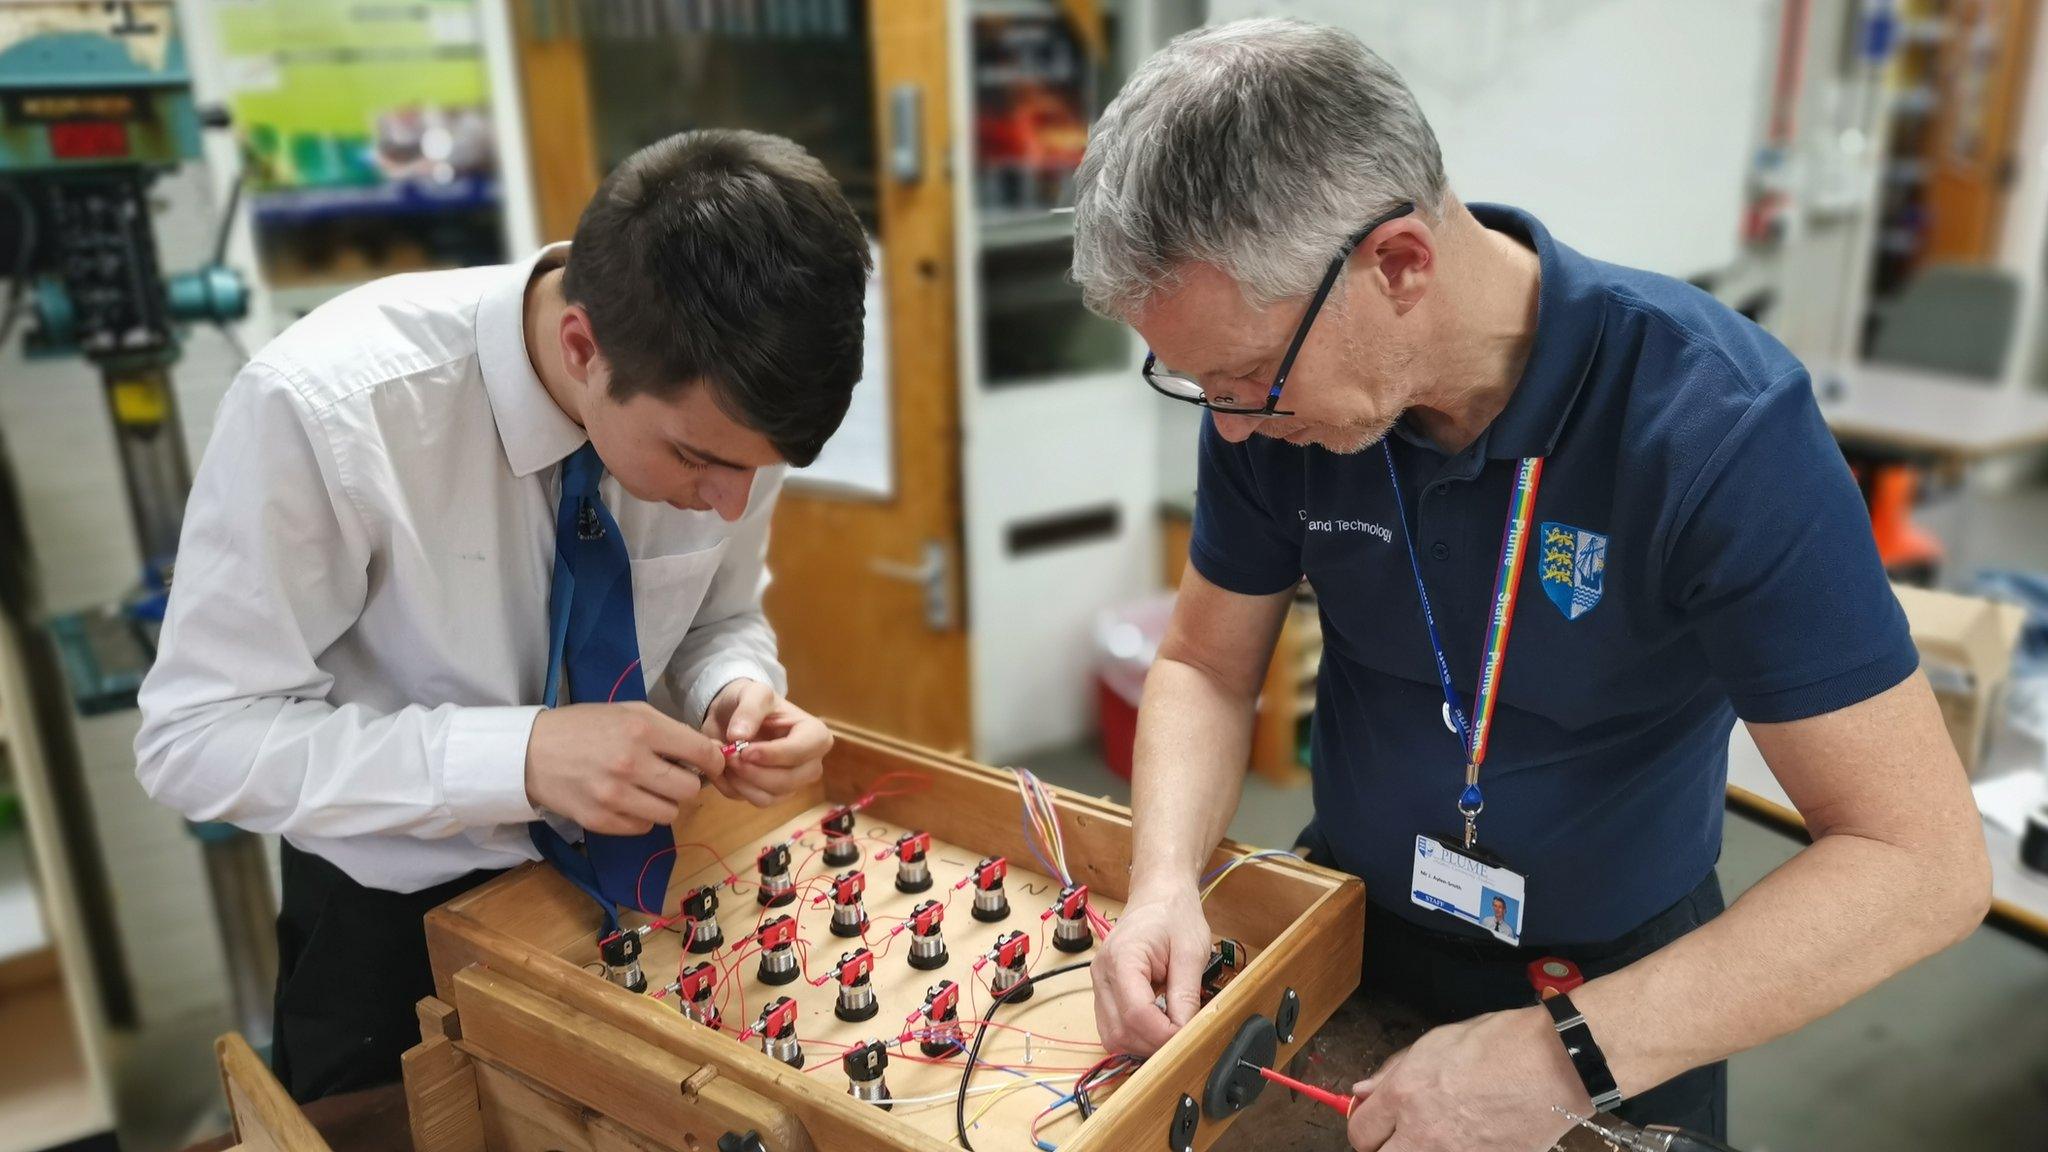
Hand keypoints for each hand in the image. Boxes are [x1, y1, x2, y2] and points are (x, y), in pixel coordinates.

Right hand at [524, 701, 724, 834]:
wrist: (531, 751)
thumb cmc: (586, 727)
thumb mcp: (629, 712)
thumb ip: (669, 731)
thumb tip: (708, 755)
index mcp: (643, 729)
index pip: (702, 754)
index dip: (713, 762)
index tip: (709, 765)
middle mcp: (632, 763)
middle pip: (690, 790)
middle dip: (686, 784)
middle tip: (671, 776)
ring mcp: (615, 795)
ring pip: (669, 813)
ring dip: (664, 803)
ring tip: (646, 789)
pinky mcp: (601, 820)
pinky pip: (643, 827)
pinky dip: (640, 817)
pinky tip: (626, 801)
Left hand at [701, 679, 831, 806]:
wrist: (732, 715)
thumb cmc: (751, 701)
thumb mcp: (752, 693)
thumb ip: (749, 710)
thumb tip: (739, 736)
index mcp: (815, 735)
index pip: (801, 752)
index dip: (772, 755)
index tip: (744, 750)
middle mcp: (810, 763)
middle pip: (787, 780)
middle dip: (753, 772)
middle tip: (728, 755)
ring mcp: (793, 782)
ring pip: (770, 796)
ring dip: (741, 781)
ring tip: (725, 759)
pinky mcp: (774, 795)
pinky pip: (756, 801)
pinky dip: (736, 788)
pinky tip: (725, 770)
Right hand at [1091, 880, 1212, 1054]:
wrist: (1157, 895)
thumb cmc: (1174, 915)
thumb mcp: (1191, 951)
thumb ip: (1187, 994)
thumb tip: (1185, 1032)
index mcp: (1122, 959)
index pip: (1136, 1014)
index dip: (1164, 1034)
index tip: (1188, 1035)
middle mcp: (1102, 974)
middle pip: (1120, 1031)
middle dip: (1153, 1044)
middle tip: (1183, 1036)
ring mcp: (1098, 984)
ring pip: (1112, 1036)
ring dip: (1142, 1044)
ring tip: (1170, 1029)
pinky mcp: (1103, 991)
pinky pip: (1112, 1027)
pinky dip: (1134, 1035)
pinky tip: (1156, 1024)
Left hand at [1346, 1007, 1585, 1150]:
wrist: (1554, 1064)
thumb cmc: (1500, 1044)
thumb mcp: (1436, 1042)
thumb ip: (1393, 1071)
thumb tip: (1363, 1091)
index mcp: (1405, 1094)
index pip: (1360, 1132)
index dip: (1364, 1127)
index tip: (1373, 1124)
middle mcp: (1423, 1132)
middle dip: (1384, 1148)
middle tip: (1398, 1136)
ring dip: (1418, 1150)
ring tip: (1436, 1136)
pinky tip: (1468, 1139)